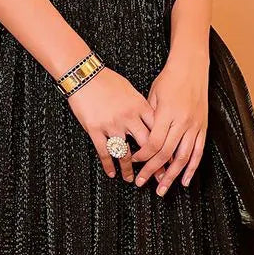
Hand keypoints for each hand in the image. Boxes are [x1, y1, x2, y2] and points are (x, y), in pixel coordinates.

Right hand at [65, 66, 154, 180]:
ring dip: (129, 169)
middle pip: (146, 146)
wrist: (84, 75)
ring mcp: (111, 125)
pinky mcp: (95, 129)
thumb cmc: (107, 80)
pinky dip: (109, 165)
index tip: (169, 159)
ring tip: (131, 179)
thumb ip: (141, 107)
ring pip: (125, 153)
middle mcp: (128, 118)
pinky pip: (104, 152)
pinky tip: (111, 173)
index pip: (157, 131)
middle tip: (158, 176)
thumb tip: (150, 121)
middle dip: (153, 163)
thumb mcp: (131, 90)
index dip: (165, 147)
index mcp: (140, 107)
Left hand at [132, 51, 208, 194]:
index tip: (133, 161)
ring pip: (183, 157)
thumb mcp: (152, 96)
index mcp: (167, 114)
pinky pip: (198, 152)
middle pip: (166, 154)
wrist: (191, 67)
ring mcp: (195, 126)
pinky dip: (192, 168)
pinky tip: (184, 180)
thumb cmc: (169, 80)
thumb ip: (148, 119)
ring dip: (172, 176)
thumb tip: (139, 140)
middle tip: (142, 183)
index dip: (142, 156)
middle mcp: (182, 122)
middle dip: (152, 171)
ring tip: (163, 189)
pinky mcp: (203, 127)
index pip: (153, 143)